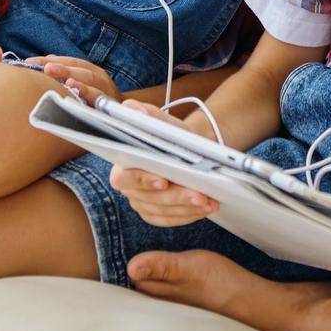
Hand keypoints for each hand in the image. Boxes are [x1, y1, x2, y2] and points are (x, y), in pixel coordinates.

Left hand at [26, 54, 119, 103]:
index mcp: (91, 69)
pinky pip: (100, 100)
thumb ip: (67, 71)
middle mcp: (100, 77)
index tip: (30, 62)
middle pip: (80, 68)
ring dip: (78, 80)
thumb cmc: (98, 96)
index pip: (69, 61)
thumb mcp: (84, 81)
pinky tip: (78, 94)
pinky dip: (90, 95)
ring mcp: (106, 90)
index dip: (50, 60)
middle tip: (46, 67)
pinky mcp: (110, 105)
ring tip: (65, 81)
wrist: (124, 113)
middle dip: (63, 67)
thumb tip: (47, 60)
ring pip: (92, 82)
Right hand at [109, 101, 218, 225]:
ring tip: (209, 201)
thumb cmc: (169, 133)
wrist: (187, 147)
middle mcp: (128, 187)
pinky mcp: (155, 213)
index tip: (163, 181)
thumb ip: (141, 111)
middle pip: (148, 198)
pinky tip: (205, 209)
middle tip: (199, 194)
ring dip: (187, 207)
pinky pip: (170, 219)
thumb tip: (136, 113)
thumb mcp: (157, 118)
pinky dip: (188, 215)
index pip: (124, 177)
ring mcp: (141, 202)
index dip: (143, 181)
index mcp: (122, 163)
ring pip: (162, 211)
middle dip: (175, 197)